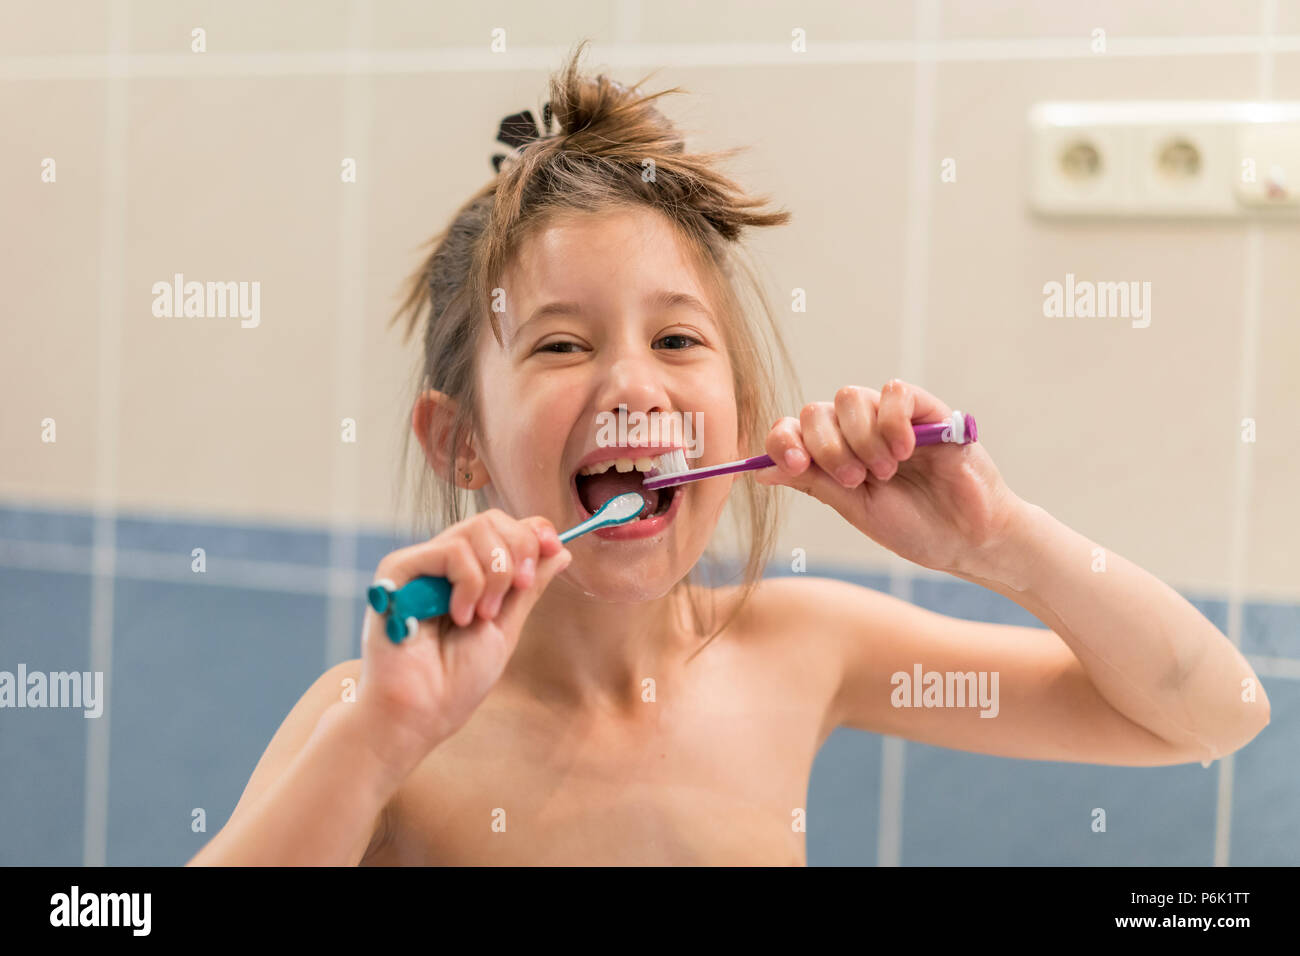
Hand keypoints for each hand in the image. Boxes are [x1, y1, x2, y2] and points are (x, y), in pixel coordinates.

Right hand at [355, 509, 569, 772]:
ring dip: (495, 575)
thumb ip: (528, 588)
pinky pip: (451, 551)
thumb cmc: (456, 680)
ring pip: (475, 530)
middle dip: (520, 551)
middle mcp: (441, 563)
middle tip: (518, 589)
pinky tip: (459, 616)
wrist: (422, 712)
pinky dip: (469, 583)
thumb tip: (563, 551)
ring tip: (481, 615)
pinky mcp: (397, 571)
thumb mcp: (506, 627)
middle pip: (491, 520)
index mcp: (465, 574)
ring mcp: (419, 565)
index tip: (555, 548)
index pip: (502, 527)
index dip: (532, 532)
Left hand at [756, 380, 1022, 574]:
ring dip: (860, 438)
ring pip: (849, 397)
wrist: (967, 539)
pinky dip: (892, 420)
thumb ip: (814, 484)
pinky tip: (905, 450)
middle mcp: (857, 432)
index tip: (796, 464)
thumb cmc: (915, 527)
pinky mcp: (927, 410)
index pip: (792, 430)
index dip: (783, 441)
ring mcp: (890, 418)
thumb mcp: (856, 510)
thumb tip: (761, 471)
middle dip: (827, 447)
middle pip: (815, 411)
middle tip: (855, 479)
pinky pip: (894, 391)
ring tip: (886, 471)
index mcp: (834, 456)